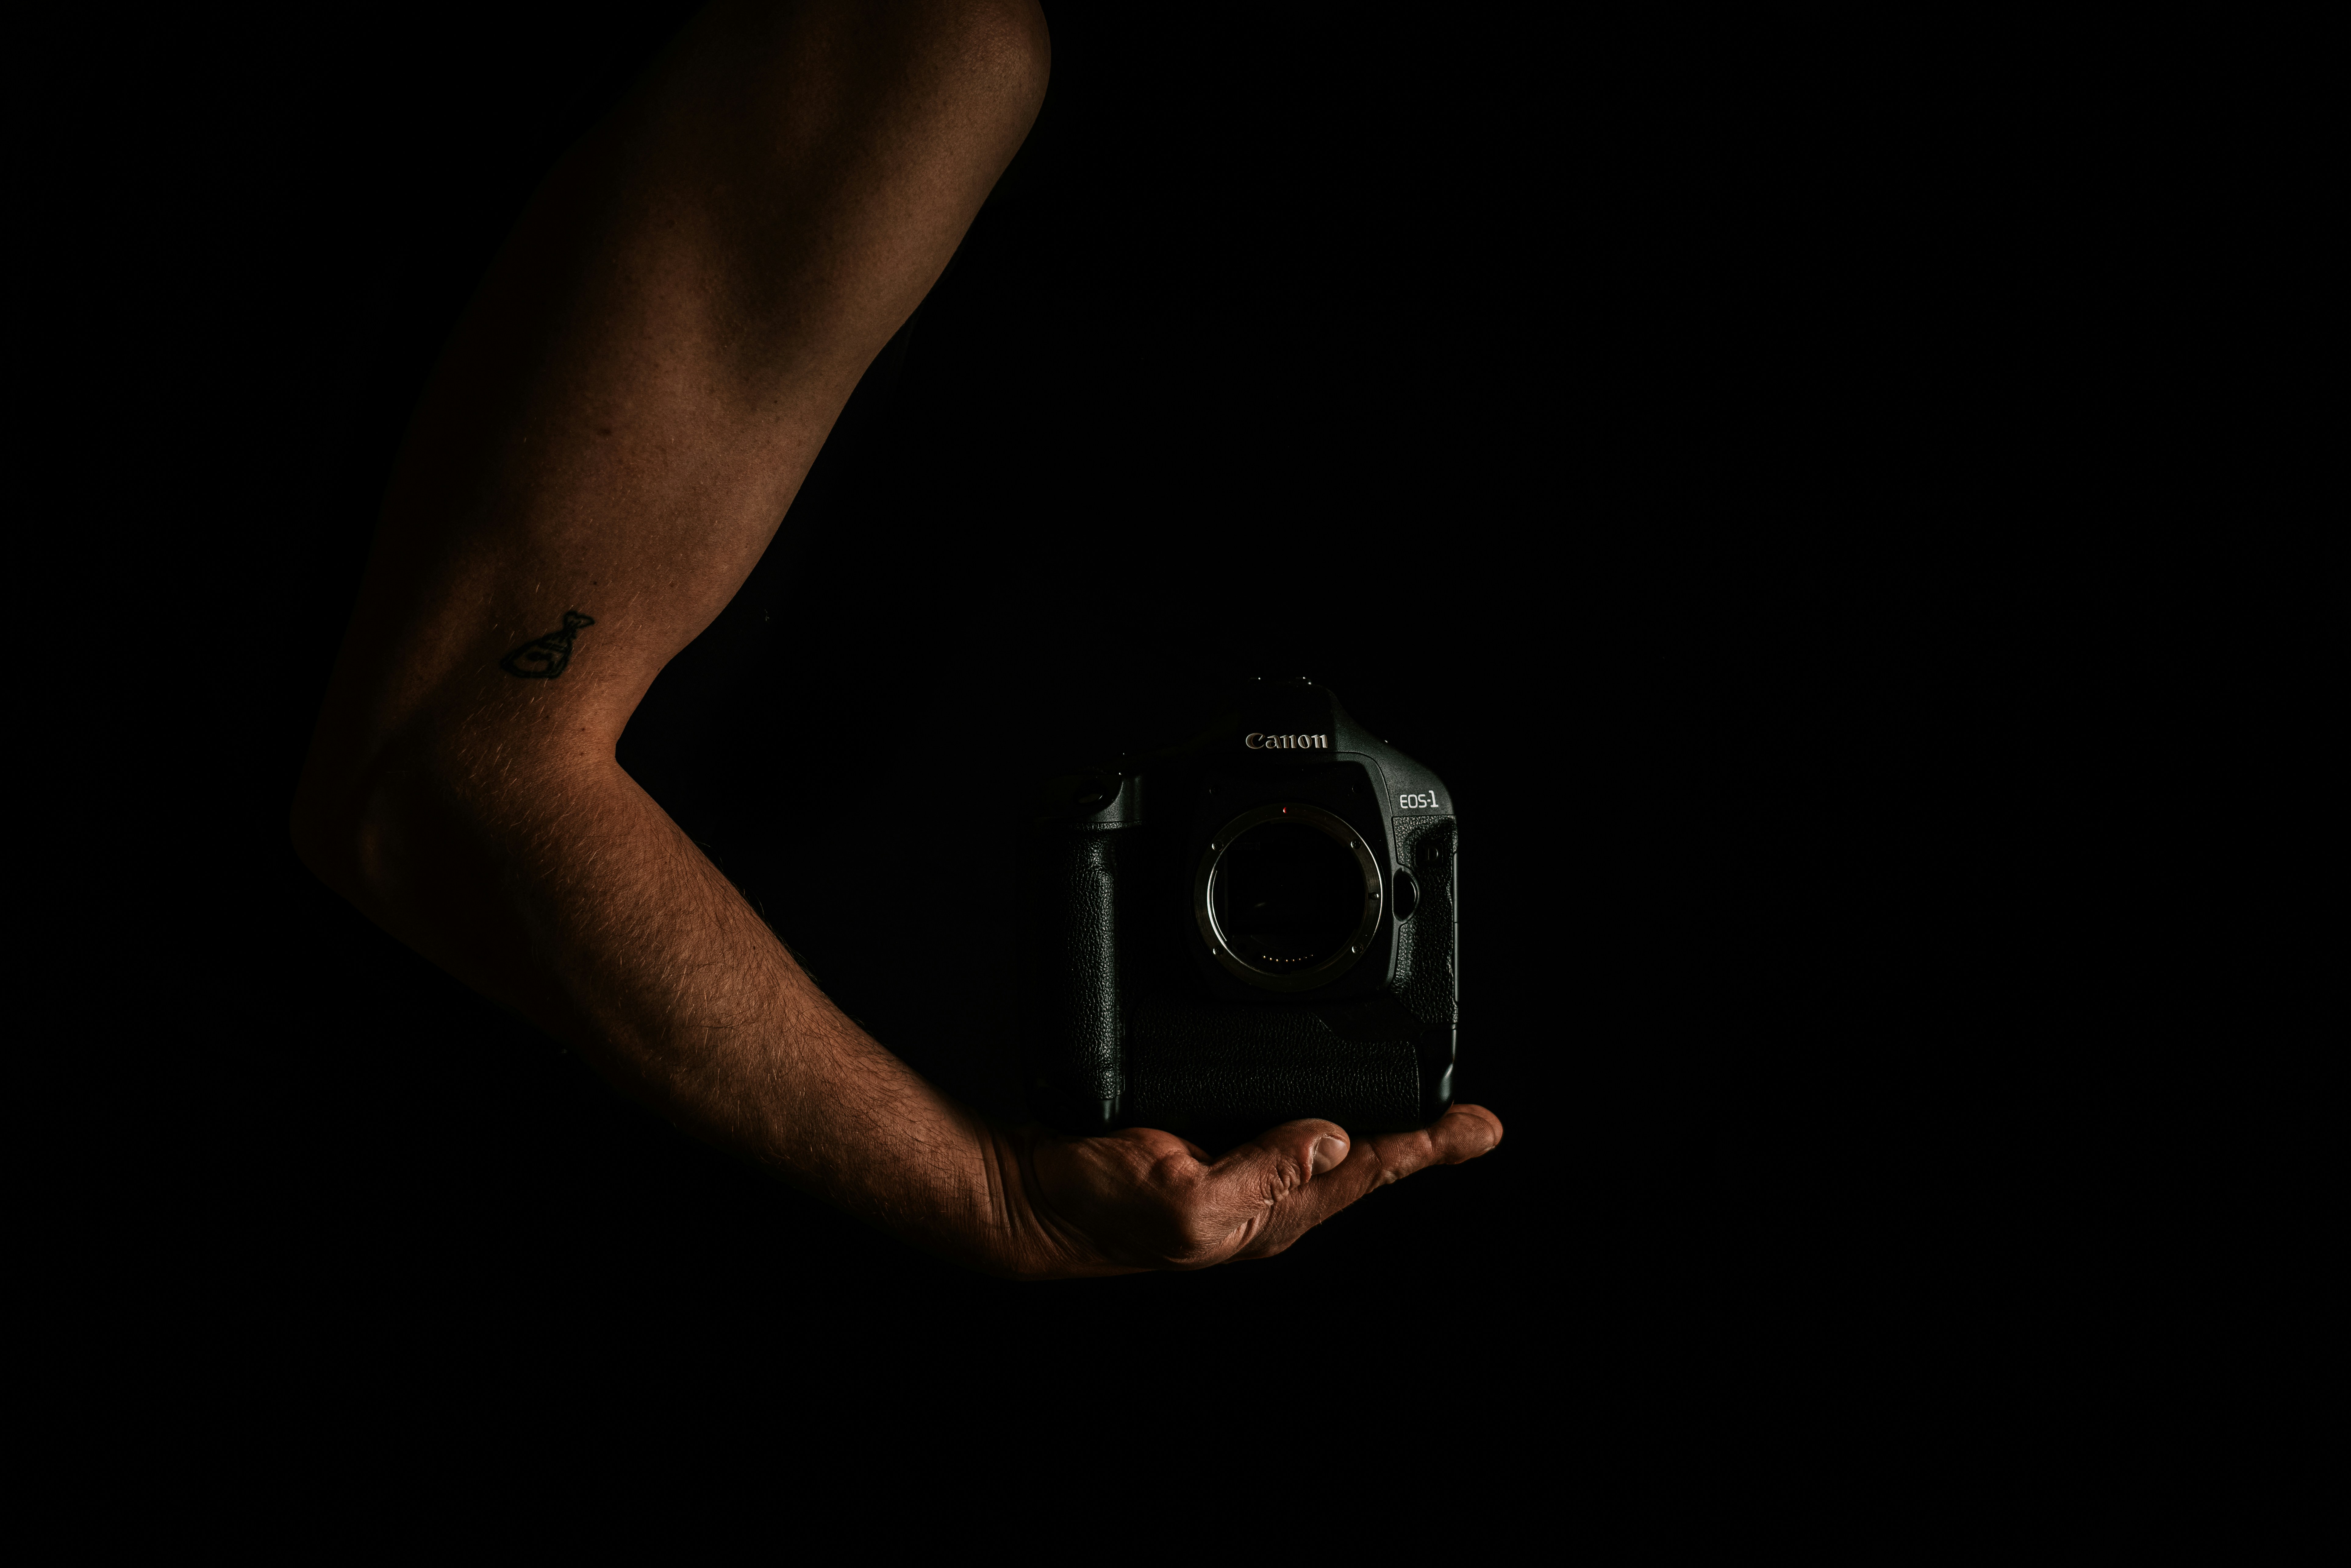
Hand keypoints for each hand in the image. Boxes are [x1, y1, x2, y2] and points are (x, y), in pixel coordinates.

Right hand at [990, 1105, 1504, 1277]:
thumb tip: (1329, 1136)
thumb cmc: (1094, 1208)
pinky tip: (1323, 1101)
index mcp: (1269, 1214)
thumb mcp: (1182, 1196)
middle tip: (1478, 1122)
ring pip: (1323, 1143)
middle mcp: (1262, 1196)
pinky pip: (1274, 1126)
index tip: (1482, 1126)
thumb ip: (1259, 1171)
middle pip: (1359, 1159)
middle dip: (1420, 1141)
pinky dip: (1312, 1110)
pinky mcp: (1205, 1147)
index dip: (1428, 1147)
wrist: (1027, 1197)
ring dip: (1373, 1126)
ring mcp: (1235, 1174)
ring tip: (1427, 1112)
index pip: (1367, 1171)